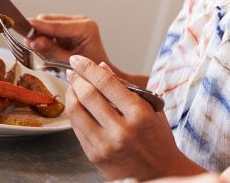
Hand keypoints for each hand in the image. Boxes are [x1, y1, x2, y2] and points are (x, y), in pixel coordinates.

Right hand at [27, 14, 109, 64]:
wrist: (98, 73)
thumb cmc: (89, 70)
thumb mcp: (69, 63)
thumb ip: (51, 52)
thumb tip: (34, 41)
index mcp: (85, 28)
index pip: (56, 25)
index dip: (39, 27)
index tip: (24, 27)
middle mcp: (81, 21)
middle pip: (48, 20)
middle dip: (37, 33)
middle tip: (32, 49)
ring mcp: (74, 23)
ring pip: (46, 24)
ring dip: (39, 37)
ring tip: (42, 54)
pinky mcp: (68, 28)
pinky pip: (49, 30)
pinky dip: (44, 40)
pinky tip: (47, 52)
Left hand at [66, 55, 203, 179]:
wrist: (158, 172)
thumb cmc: (158, 138)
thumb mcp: (152, 109)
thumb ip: (127, 89)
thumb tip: (102, 68)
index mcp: (140, 114)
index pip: (107, 83)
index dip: (88, 68)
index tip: (78, 59)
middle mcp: (121, 129)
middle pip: (88, 95)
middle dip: (76, 78)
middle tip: (72, 69)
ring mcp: (105, 144)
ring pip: (77, 112)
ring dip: (70, 94)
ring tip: (72, 85)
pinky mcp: (94, 155)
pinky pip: (77, 128)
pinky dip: (74, 112)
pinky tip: (76, 103)